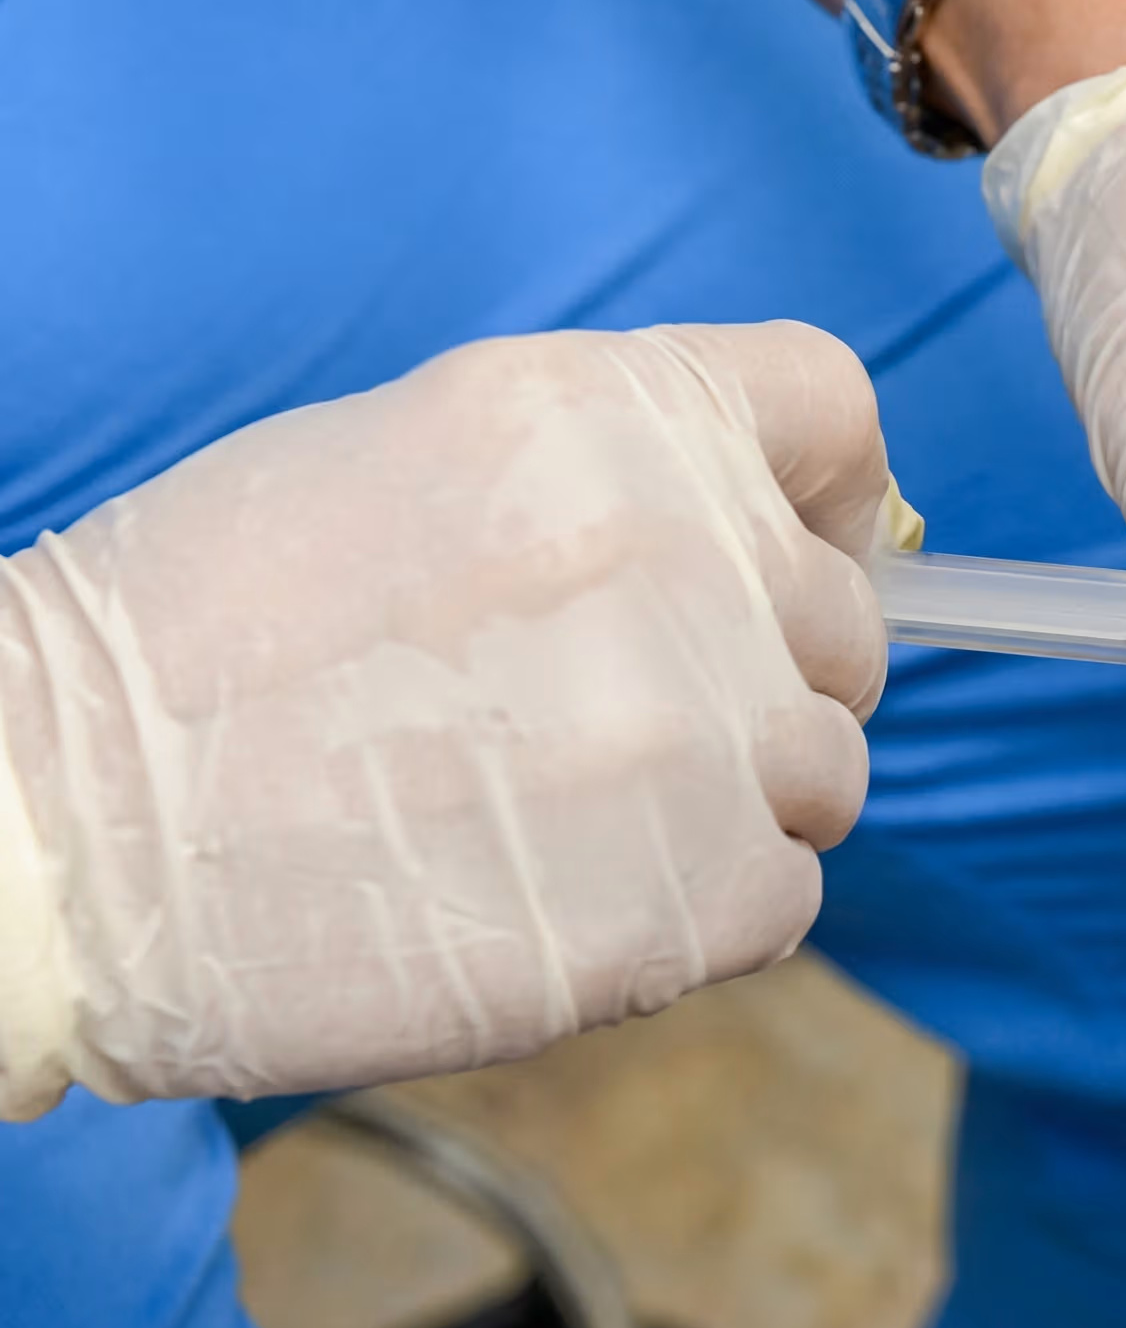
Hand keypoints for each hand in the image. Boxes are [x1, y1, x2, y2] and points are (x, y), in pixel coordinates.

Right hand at [0, 323, 907, 1114]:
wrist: (47, 822)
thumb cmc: (196, 641)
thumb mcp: (411, 461)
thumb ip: (610, 488)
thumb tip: (758, 544)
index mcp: (604, 414)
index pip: (831, 410)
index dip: (830, 495)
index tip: (804, 553)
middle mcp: (679, 552)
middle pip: (843, 626)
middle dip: (764, 680)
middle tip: (617, 731)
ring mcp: (693, 729)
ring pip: (824, 772)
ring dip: (728, 806)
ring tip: (559, 822)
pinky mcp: (684, 895)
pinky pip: (784, 899)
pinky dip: (699, 916)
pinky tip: (559, 899)